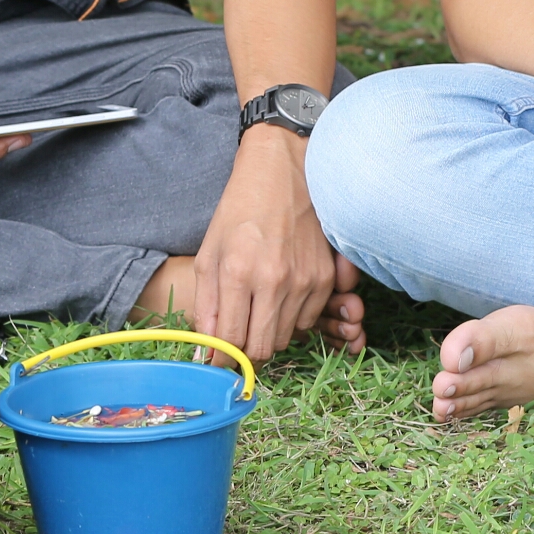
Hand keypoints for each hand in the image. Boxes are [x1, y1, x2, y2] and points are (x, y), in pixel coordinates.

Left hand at [190, 128, 348, 359]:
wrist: (282, 172)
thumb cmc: (239, 210)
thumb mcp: (209, 253)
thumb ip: (207, 305)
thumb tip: (208, 350)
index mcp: (239, 273)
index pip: (232, 342)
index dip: (223, 360)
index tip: (218, 361)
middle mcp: (275, 281)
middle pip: (262, 349)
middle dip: (246, 352)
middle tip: (237, 339)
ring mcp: (305, 280)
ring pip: (286, 338)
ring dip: (268, 333)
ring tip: (257, 307)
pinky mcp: (326, 278)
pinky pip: (306, 320)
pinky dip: (291, 318)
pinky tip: (279, 295)